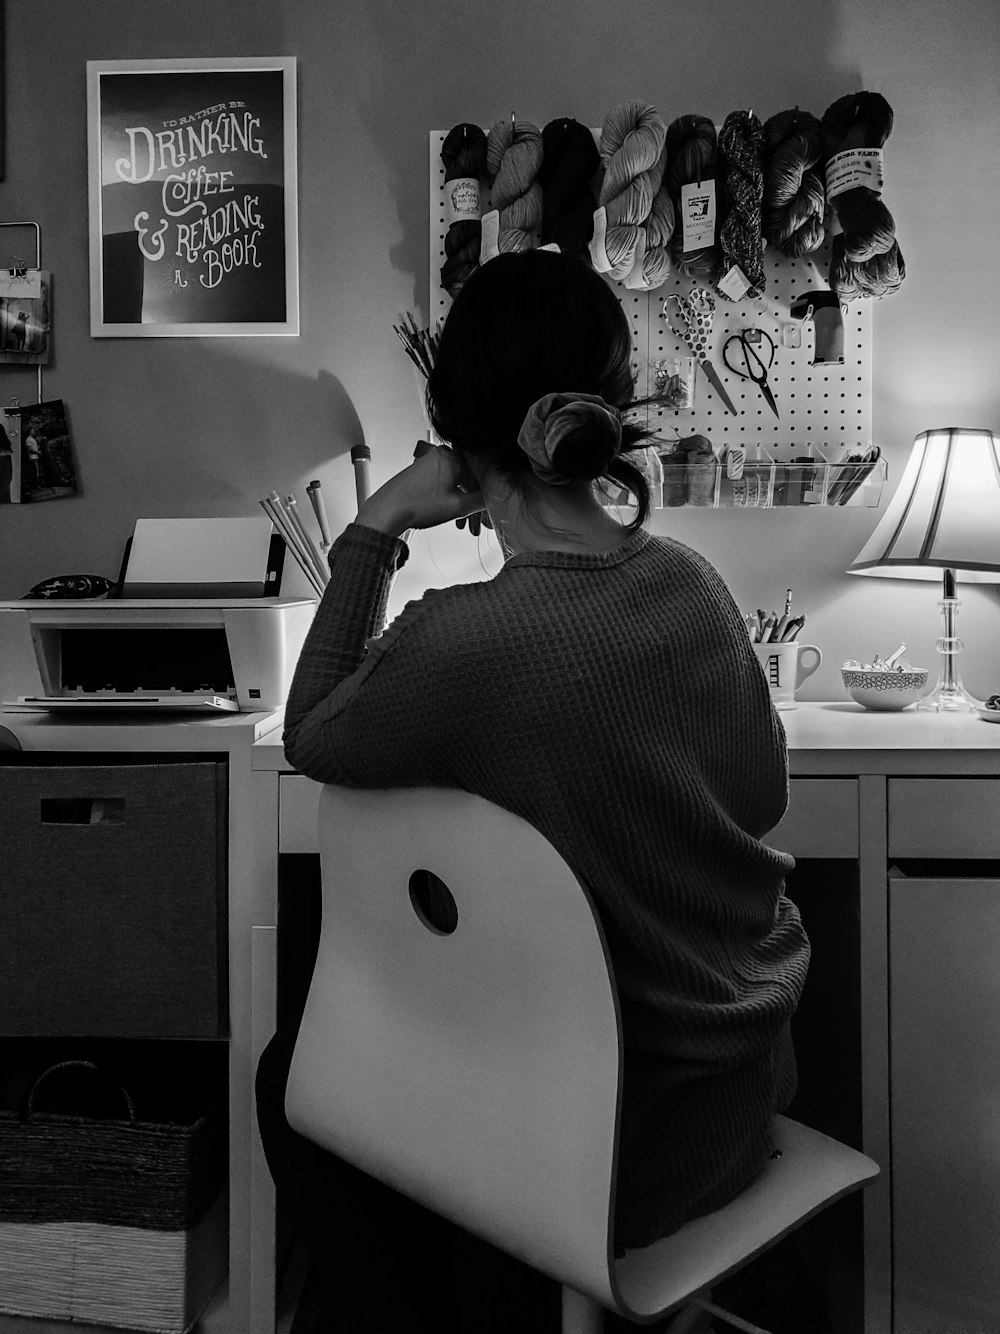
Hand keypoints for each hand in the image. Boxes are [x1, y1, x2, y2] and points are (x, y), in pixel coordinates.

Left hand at [356, 441, 485, 536]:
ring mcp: (429, 462)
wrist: (387, 511)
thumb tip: (493, 499)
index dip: (488, 492)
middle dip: (473, 502)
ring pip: (455, 482)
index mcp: (452, 457)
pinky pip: (443, 483)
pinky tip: (449, 513)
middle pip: (468, 478)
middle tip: (476, 521)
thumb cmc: (415, 505)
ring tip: (461, 522)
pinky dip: (449, 497)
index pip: (481, 471)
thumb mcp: (458, 506)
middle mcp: (440, 455)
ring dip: (461, 502)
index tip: (490, 506)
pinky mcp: (421, 471)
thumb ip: (481, 501)